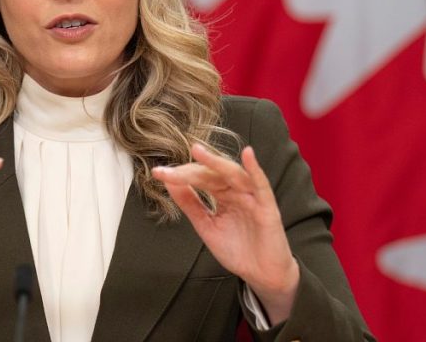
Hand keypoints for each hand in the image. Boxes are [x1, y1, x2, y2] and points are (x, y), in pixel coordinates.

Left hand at [152, 144, 298, 324]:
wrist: (261, 275)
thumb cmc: (238, 250)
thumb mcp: (206, 226)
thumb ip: (190, 204)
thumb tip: (170, 183)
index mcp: (222, 195)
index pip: (199, 178)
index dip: (179, 176)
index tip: (158, 174)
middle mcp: (236, 191)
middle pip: (211, 174)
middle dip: (189, 171)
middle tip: (167, 170)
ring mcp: (252, 197)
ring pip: (232, 174)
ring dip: (216, 162)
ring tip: (197, 151)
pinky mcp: (267, 207)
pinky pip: (262, 185)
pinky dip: (255, 169)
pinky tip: (248, 155)